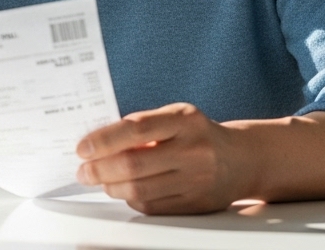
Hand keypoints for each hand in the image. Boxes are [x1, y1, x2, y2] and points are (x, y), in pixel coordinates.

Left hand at [75, 103, 250, 214]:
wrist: (242, 159)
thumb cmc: (197, 134)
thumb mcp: (175, 117)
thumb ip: (141, 126)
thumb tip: (96, 142)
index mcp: (184, 120)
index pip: (136, 129)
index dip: (103, 140)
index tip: (82, 148)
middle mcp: (193, 150)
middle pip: (134, 165)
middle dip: (99, 170)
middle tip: (83, 171)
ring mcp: (196, 180)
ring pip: (140, 191)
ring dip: (111, 187)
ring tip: (100, 180)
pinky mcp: (195, 204)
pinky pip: (151, 207)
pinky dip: (131, 199)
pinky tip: (124, 190)